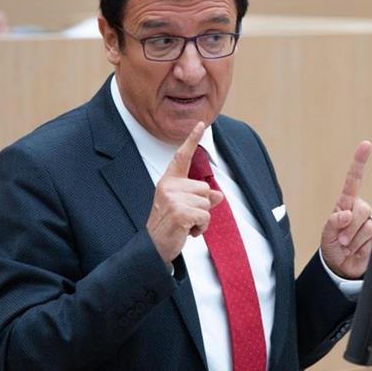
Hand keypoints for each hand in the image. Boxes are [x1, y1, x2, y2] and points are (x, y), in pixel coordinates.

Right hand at [146, 122, 223, 263]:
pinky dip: (201, 227)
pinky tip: (188, 232)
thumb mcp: (184, 208)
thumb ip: (200, 198)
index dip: (192, 140)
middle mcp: (169, 187)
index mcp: (168, 182)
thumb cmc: (168, 226)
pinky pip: (205, 216)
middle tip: (185, 218)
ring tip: (185, 225)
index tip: (201, 124)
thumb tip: (218, 195)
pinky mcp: (180, 212)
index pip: (182, 157)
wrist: (153, 247)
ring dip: (202, 219)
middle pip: (204, 188)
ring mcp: (173, 199)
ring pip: (207, 203)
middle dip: (202, 206)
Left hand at [320, 141, 371, 278]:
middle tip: (341, 240)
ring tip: (348, 245)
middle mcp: (360, 209)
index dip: (360, 162)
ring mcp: (371, 221)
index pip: (354, 180)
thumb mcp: (327, 234)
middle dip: (349, 227)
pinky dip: (362, 246)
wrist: (342, 266)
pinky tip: (358, 249)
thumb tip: (346, 214)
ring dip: (354, 239)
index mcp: (345, 203)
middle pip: (361, 209)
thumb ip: (333, 222)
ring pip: (368, 225)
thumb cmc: (332, 246)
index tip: (366, 145)